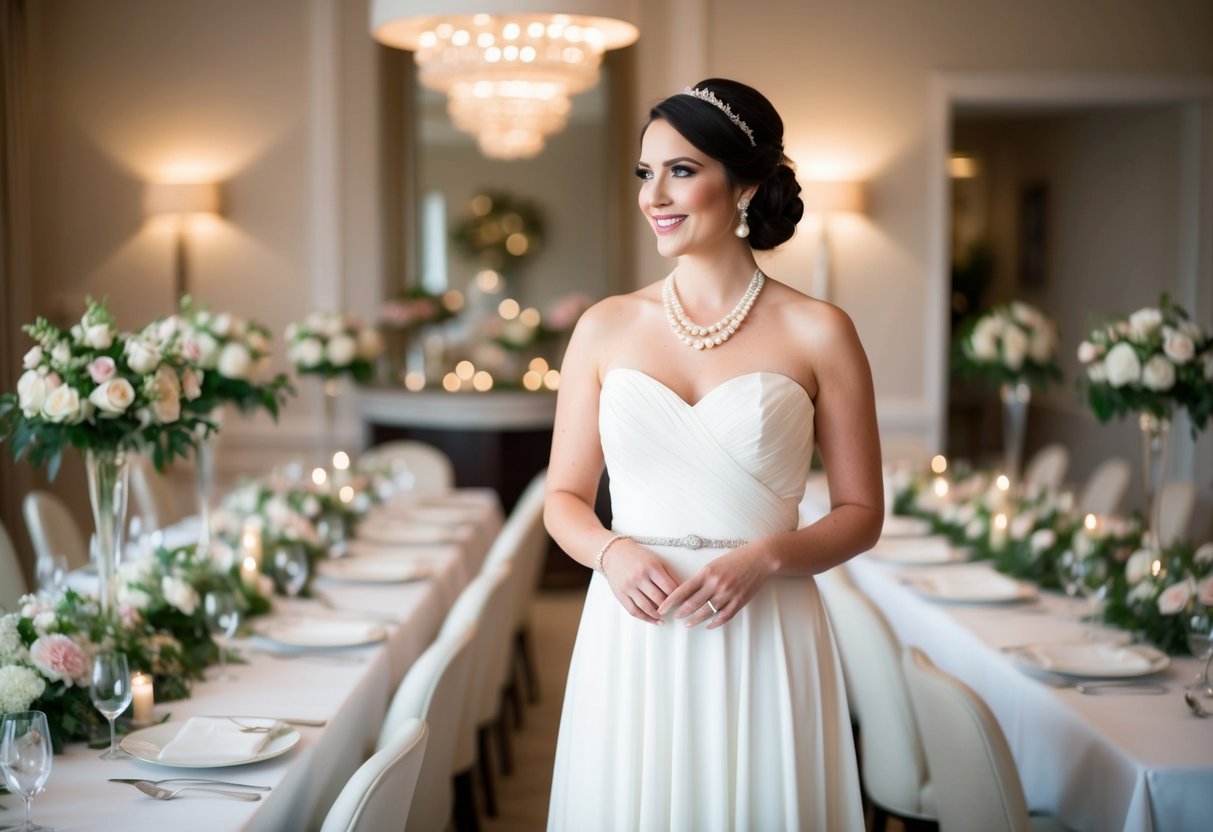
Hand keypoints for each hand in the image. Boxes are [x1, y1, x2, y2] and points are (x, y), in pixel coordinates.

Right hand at [601, 540, 679, 623]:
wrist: (614, 553)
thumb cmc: (638, 557)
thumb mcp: (656, 560)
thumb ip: (669, 574)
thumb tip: (682, 590)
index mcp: (651, 567)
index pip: (669, 587)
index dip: (677, 597)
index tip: (681, 602)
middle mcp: (639, 577)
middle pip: (658, 599)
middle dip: (667, 607)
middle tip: (673, 610)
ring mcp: (628, 586)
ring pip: (646, 607)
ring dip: (657, 615)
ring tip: (663, 616)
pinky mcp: (620, 594)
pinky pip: (634, 610)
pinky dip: (645, 618)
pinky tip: (652, 620)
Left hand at [658, 545, 773, 629]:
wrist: (761, 558)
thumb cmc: (737, 558)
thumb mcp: (715, 563)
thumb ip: (703, 577)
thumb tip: (689, 591)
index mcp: (707, 572)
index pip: (683, 590)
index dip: (671, 601)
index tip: (662, 607)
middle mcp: (715, 584)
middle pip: (693, 603)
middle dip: (681, 612)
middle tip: (673, 617)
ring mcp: (727, 594)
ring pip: (707, 612)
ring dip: (695, 619)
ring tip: (687, 624)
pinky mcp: (739, 601)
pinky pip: (723, 616)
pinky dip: (715, 623)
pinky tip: (708, 625)